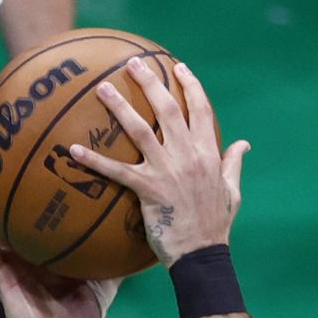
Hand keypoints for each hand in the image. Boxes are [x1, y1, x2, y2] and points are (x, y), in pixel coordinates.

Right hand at [0, 168, 116, 317]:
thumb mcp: (105, 279)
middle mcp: (25, 249)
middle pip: (10, 209)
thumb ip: (116, 255)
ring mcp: (11, 261)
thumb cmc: (83, 314)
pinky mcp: (2, 276)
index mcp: (46, 247)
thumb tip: (141, 232)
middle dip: (1, 181)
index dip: (36, 186)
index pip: (38, 211)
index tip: (39, 154)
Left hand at [65, 58, 250, 266]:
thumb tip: (244, 144)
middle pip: (167, 109)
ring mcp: (167, 171)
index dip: (190, 86)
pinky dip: (94, 160)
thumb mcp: (232, 191)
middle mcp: (188, 156)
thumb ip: (233, 163)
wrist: (202, 254)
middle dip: (150, 82)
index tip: (178, 67)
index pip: (201, 110)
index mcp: (209, 153)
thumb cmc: (216, 224)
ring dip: (120, 107)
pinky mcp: (148, 190)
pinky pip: (116, 171)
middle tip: (133, 63)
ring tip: (102, 88)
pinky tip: (73, 150)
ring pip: (140, 130)